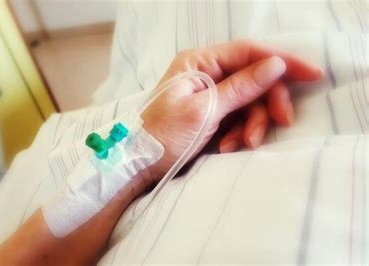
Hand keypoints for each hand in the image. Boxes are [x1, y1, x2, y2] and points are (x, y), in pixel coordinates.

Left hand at [141, 39, 322, 179]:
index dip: (282, 61)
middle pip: (253, 78)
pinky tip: (228, 147)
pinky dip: (239, 133)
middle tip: (281, 122)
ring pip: (249, 102)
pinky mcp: (212, 114)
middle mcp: (205, 73)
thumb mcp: (203, 110)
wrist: (138, 165)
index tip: (312, 74)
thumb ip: (240, 87)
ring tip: (239, 144)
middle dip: (266, 103)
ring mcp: (209, 94)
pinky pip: (239, 118)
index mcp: (199, 62)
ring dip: (251, 125)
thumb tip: (275, 65)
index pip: (248, 52)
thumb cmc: (163, 135)